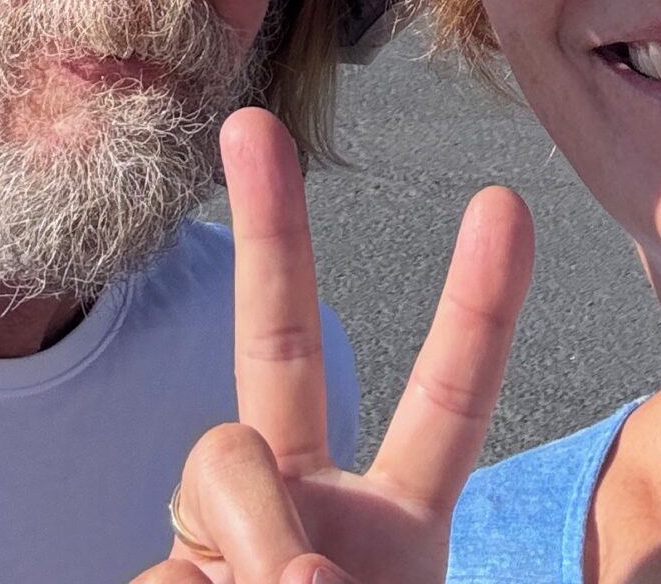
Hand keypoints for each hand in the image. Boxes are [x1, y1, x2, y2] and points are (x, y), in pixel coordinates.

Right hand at [131, 108, 534, 583]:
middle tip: (251, 122)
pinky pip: (165, 564)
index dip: (477, 309)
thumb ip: (351, 580)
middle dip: (271, 229)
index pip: (446, 403)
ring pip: (221, 460)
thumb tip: (287, 565)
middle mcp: (306, 506)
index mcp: (393, 528)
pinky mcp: (154, 575)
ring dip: (251, 537)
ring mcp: (220, 535)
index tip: (506, 200)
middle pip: (279, 343)